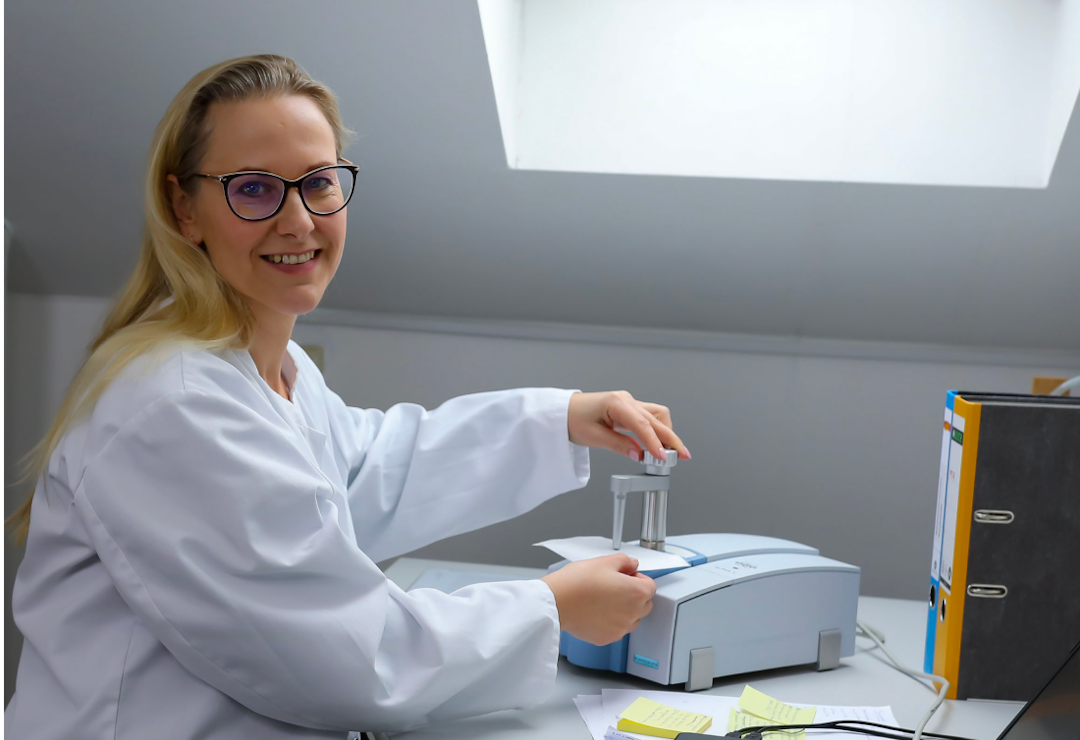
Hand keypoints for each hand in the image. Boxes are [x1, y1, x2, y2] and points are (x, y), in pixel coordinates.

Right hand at [540, 554, 655, 644]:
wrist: (557, 602)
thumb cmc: (578, 582)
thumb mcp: (604, 561)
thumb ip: (625, 561)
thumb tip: (632, 564)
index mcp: (636, 593)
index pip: (651, 586)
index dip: (638, 578)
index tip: (626, 576)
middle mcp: (633, 613)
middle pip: (644, 604)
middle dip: (634, 595)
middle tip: (615, 587)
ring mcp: (620, 628)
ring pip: (632, 619)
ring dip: (624, 610)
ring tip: (604, 599)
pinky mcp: (607, 638)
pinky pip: (616, 630)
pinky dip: (611, 622)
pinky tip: (596, 611)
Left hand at [567, 390, 689, 461]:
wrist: (562, 411)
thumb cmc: (572, 420)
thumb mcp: (593, 437)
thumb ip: (618, 445)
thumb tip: (638, 455)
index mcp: (616, 403)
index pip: (642, 425)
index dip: (655, 442)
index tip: (663, 457)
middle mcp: (626, 400)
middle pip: (656, 419)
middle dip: (671, 438)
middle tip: (682, 456)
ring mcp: (628, 402)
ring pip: (657, 415)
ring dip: (666, 432)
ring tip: (671, 451)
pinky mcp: (628, 407)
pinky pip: (649, 417)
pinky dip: (657, 429)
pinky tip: (659, 442)